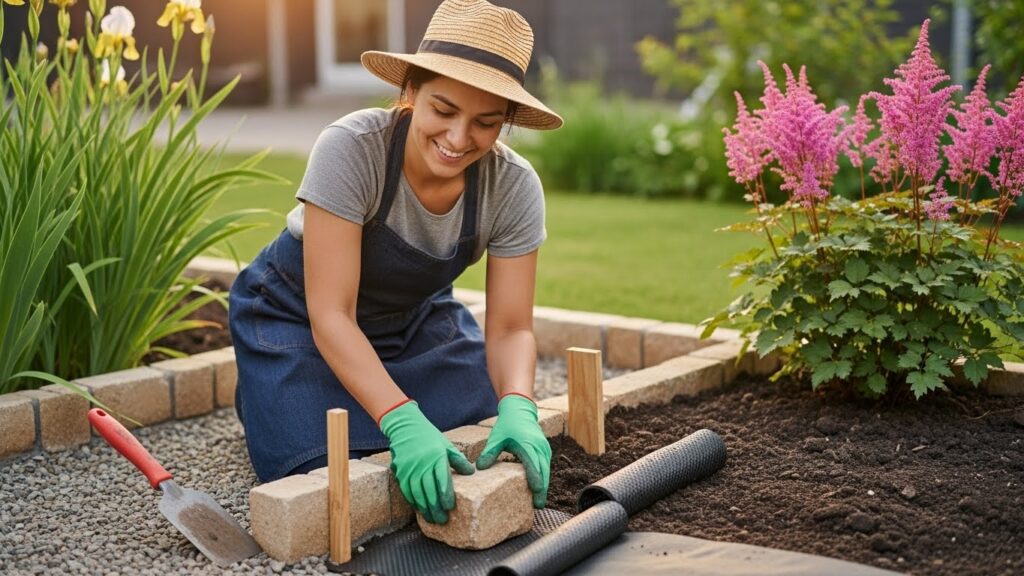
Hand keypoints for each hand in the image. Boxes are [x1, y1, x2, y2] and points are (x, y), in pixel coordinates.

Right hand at [379, 400, 474, 523]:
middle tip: (443, 520)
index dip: (446, 495)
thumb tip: (471, 473)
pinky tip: (420, 509)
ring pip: (417, 493)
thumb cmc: (430, 437)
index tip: (450, 506)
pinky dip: (414, 502)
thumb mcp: (447, 445)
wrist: (406, 427)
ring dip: (425, 508)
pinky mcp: (400, 472)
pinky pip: (407, 491)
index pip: (442, 479)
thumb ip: (458, 460)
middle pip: (430, 490)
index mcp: (437, 456)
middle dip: (436, 507)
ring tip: (432, 519)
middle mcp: (423, 463)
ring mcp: (410, 468)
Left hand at [476, 394, 550, 507]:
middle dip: (542, 489)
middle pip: (543, 472)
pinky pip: (546, 467)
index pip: (533, 465)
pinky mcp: (545, 450)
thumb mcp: (496, 437)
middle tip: (538, 505)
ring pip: (547, 470)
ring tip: (539, 502)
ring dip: (544, 485)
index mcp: (527, 445)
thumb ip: (489, 453)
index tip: (535, 493)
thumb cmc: (507, 424)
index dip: (535, 480)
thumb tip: (479, 469)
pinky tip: (539, 489)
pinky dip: (544, 478)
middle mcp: (539, 448)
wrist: (520, 410)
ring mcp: (544, 449)